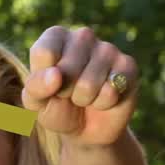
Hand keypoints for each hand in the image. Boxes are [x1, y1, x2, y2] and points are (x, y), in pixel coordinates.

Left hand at [22, 26, 138, 146]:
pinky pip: (110, 91)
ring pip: (88, 84)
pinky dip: (103, 103)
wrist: (86, 128)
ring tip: (85, 96)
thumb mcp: (36, 101)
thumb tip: (55, 75)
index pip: (43, 54)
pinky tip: (104, 97)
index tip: (48, 85)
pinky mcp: (128, 66)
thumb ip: (36, 87)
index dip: (43, 81)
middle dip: (65, 92)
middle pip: (66, 70)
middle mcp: (83, 36)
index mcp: (55, 36)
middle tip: (69, 93)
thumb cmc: (56, 107)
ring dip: (83, 100)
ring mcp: (108, 48)